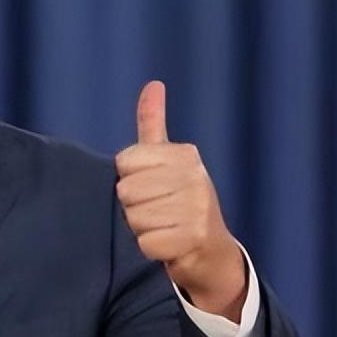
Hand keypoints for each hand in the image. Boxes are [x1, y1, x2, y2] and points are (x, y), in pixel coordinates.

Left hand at [114, 81, 247, 321]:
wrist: (212, 252)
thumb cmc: (181, 202)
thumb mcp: (168, 160)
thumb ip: (153, 124)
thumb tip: (153, 84)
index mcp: (184, 154)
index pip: (124, 163)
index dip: (129, 180)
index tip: (151, 188)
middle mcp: (194, 176)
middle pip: (126, 191)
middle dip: (134, 208)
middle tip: (157, 212)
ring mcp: (196, 207)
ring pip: (133, 218)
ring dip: (142, 229)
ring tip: (163, 228)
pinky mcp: (193, 237)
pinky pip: (145, 243)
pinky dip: (150, 249)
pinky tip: (168, 246)